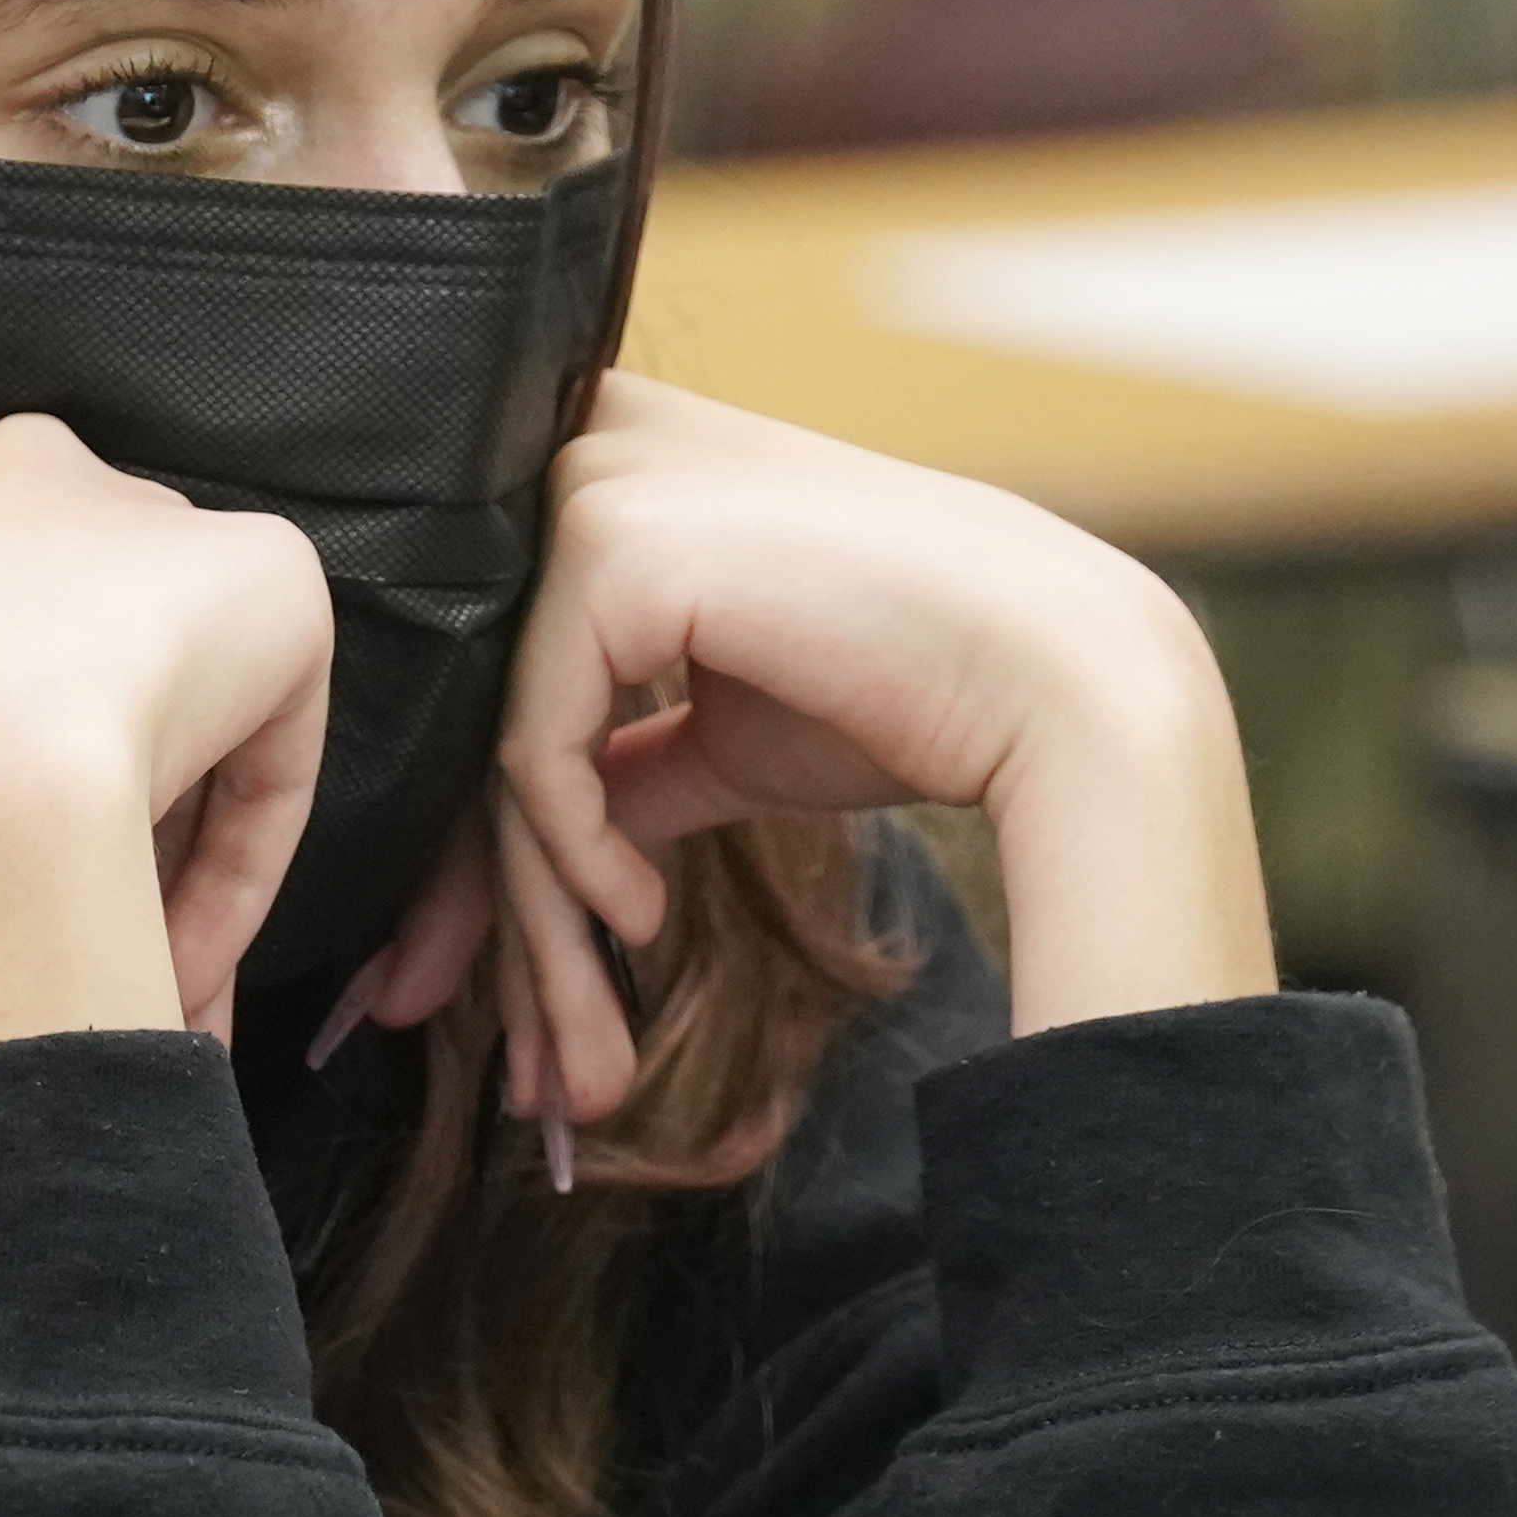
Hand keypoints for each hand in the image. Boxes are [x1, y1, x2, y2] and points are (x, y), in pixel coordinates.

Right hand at [0, 414, 334, 1074]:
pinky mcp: (273, 576)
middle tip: (85, 945)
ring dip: (166, 866)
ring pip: (176, 722)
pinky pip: (258, 748)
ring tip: (150, 992)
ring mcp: (162, 526)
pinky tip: (190, 965)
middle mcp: (38, 488)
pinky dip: (231, 864)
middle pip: (91, 677)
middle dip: (98, 826)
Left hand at [334, 375, 1272, 1130]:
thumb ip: (620, 762)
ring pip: (501, 748)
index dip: (480, 838)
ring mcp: (597, 484)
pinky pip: (535, 744)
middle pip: (482, 715)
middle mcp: (588, 447)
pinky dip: (576, 854)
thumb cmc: (910, 691)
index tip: (463, 981)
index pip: (498, 669)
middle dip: (483, 912)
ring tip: (582, 1056)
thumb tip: (521, 869)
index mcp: (617, 465)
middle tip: (517, 1069)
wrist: (1053, 673)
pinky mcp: (614, 543)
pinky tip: (642, 913)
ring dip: (541, 929)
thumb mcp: (729, 730)